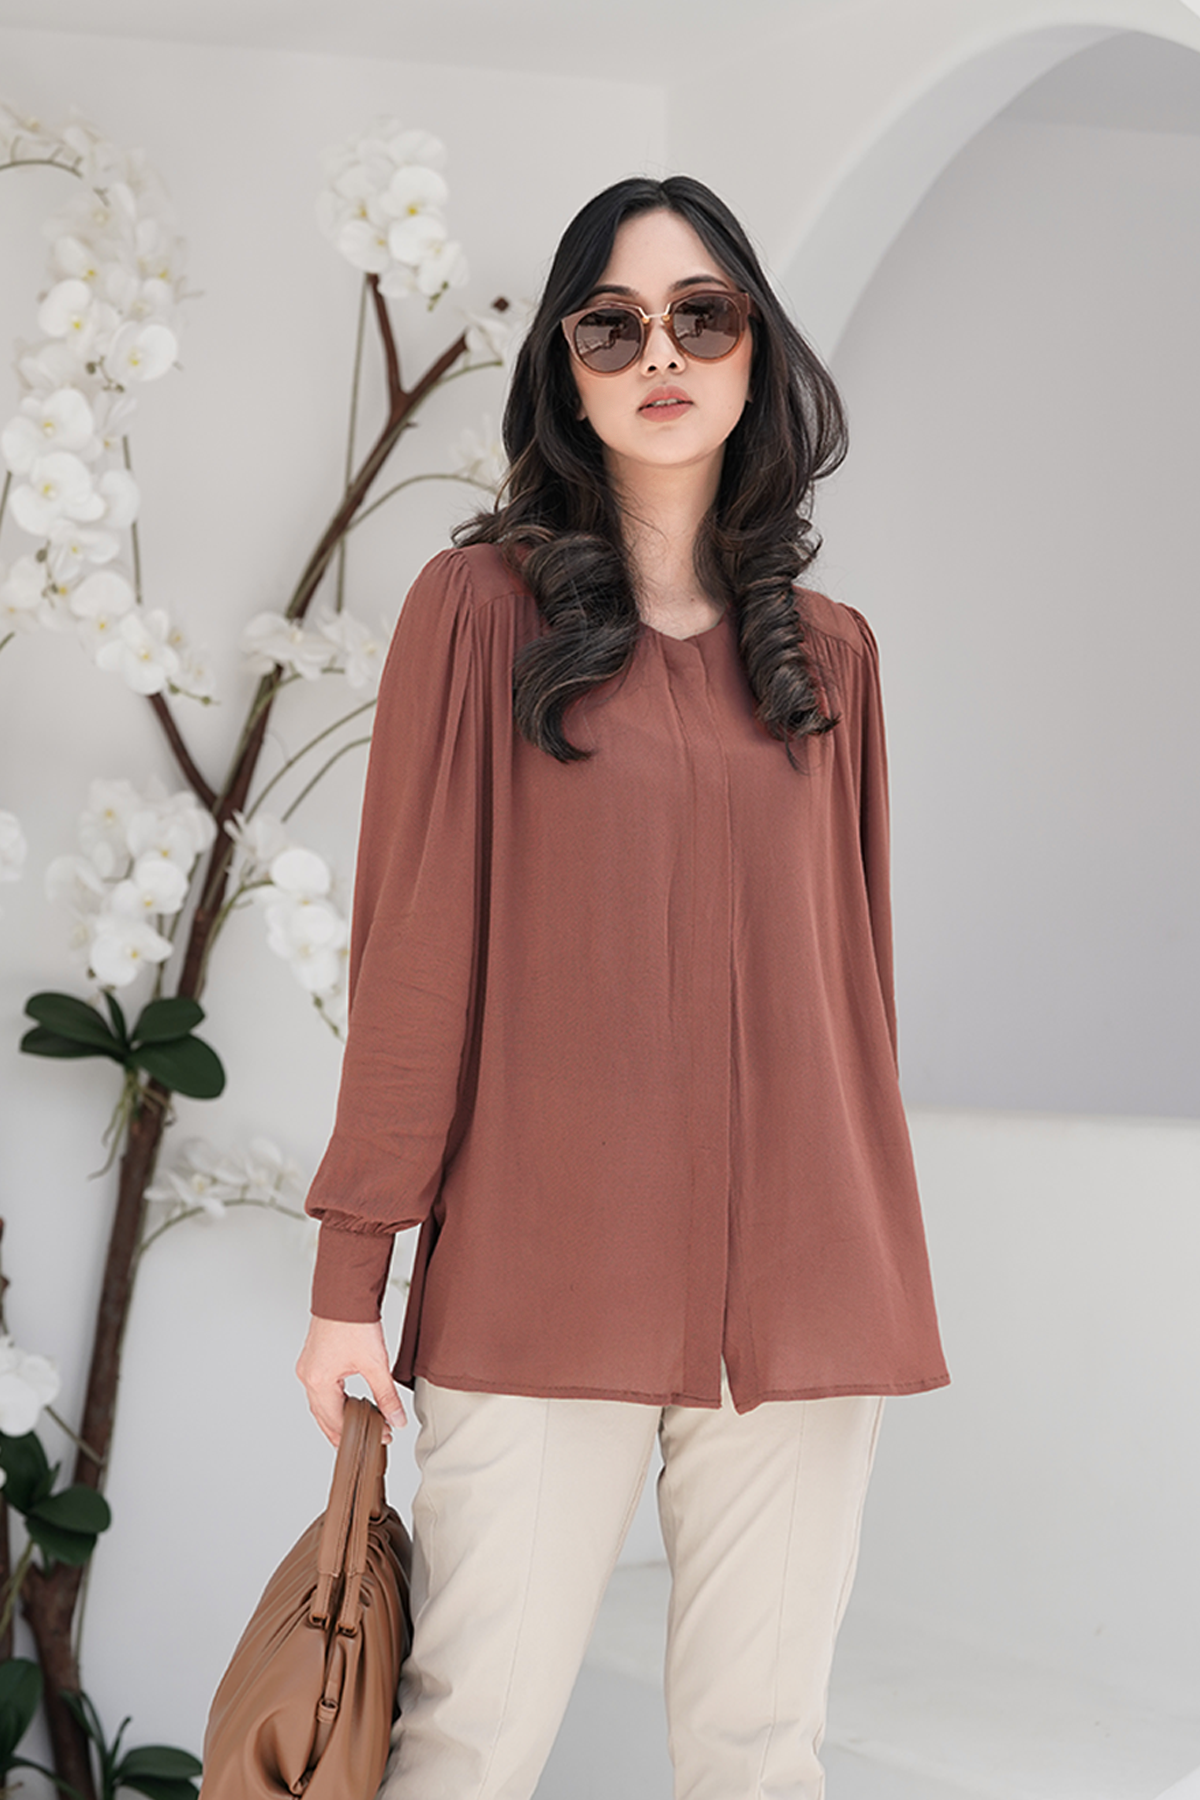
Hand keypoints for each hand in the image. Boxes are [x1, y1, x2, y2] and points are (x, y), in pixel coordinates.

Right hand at [296, 1314, 408, 1447]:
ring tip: (358, 1428)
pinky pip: (320, 1390)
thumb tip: (396, 1418)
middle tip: (368, 1439)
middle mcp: (308, 1377)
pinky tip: (347, 1404)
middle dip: (344, 1432)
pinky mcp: (314, 1359)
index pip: (336, 1422)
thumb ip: (386, 1396)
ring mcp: (308, 1367)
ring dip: (337, 1418)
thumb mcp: (375, 1364)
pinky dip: (333, 1402)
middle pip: (323, 1418)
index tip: (381, 1436)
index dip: (358, 1434)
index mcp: (319, 1382)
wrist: (344, 1293)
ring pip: (320, 1405)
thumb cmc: (353, 1322)